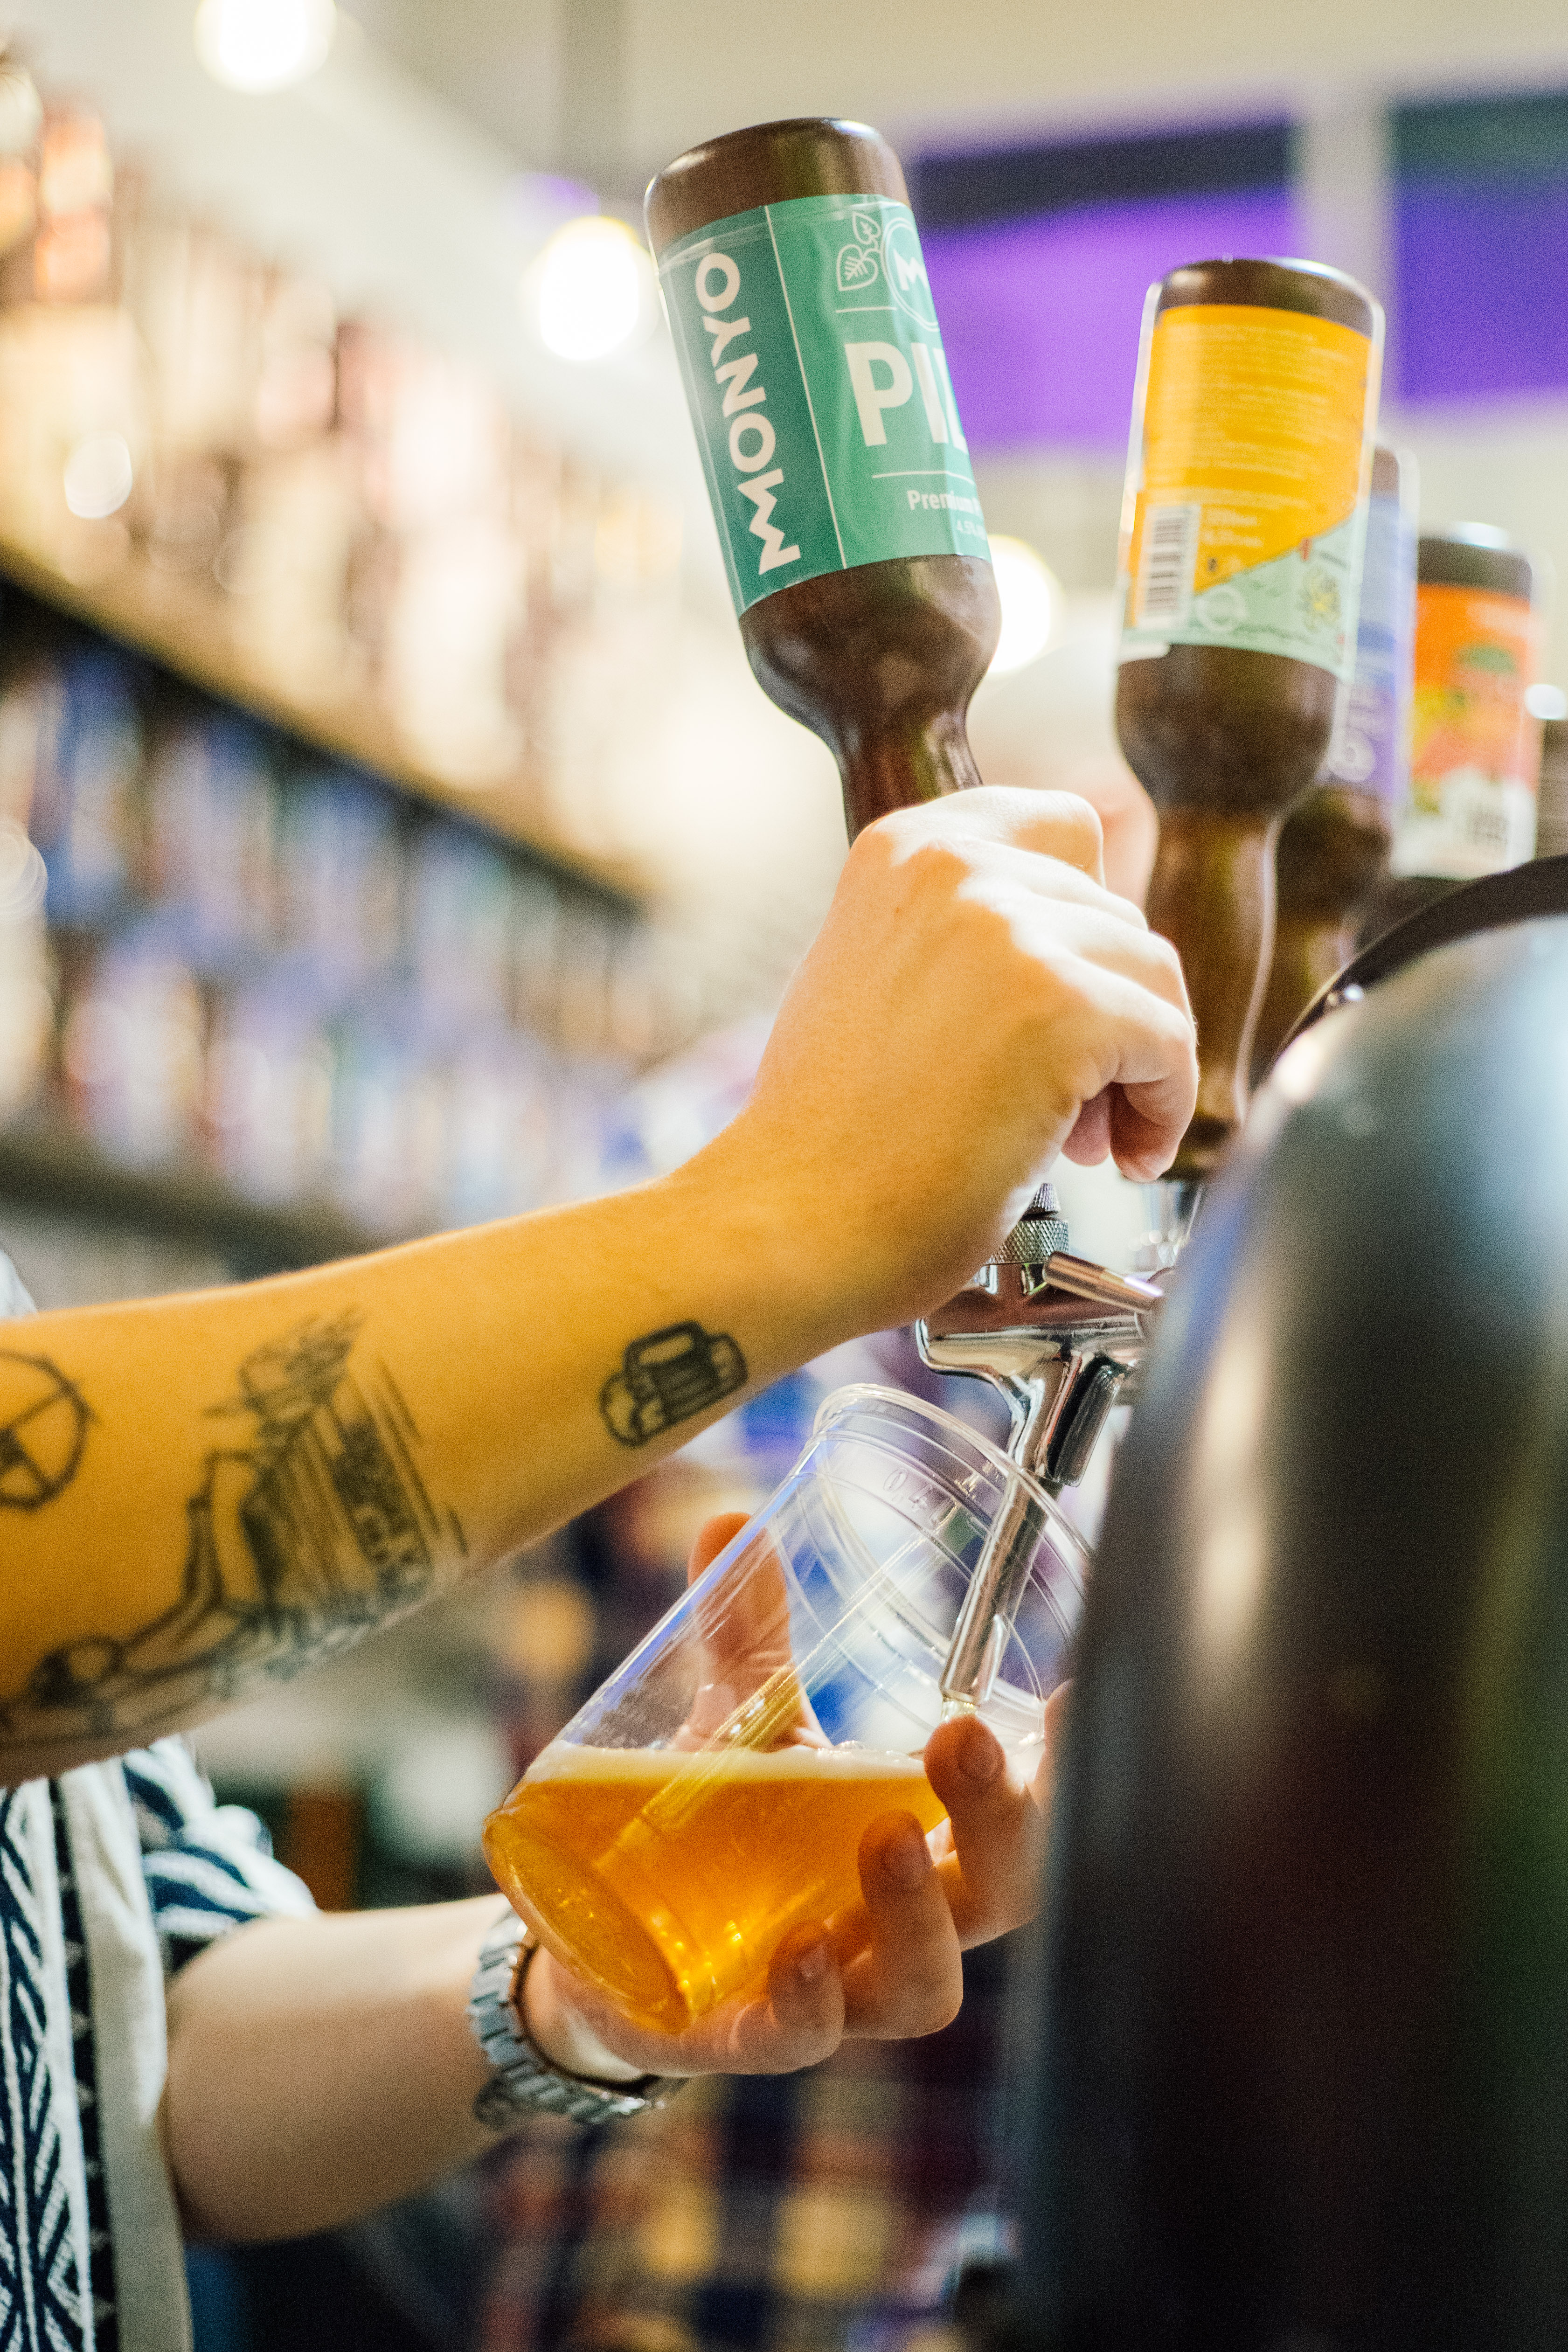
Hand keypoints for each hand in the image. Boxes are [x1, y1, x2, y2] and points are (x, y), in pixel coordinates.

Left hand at [521, 1513, 1069, 2081]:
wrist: (609, 1950)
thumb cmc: (720, 1833)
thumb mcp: (740, 1726)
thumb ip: (746, 1633)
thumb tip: (732, 1519)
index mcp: (930, 1840)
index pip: (1031, 1808)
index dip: (1072, 1761)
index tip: (1083, 1689)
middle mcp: (907, 1924)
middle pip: (1004, 1893)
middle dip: (1004, 1819)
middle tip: (966, 1738)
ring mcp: (842, 1992)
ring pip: (926, 1987)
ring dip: (917, 1915)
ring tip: (887, 1837)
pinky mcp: (754, 2037)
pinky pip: (805, 2040)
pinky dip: (811, 2003)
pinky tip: (802, 1951)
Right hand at [711, 786, 1196, 1333]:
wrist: (796, 1224)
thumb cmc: (832, 1136)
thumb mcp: (877, 979)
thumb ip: (963, 938)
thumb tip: (1087, 951)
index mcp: (906, 849)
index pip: (1064, 830)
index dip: (1087, 919)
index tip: (1074, 992)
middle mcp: (957, 867)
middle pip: (1116, 914)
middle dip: (1108, 1009)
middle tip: (1069, 1107)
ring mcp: (1010, 931)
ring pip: (1152, 975)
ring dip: (1138, 1063)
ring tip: (1088, 1139)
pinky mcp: (1062, 1006)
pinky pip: (1168, 1042)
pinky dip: (1164, 1107)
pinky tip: (1123, 1157)